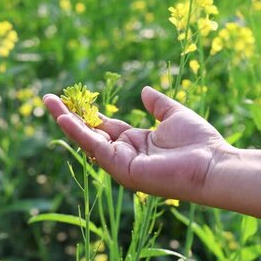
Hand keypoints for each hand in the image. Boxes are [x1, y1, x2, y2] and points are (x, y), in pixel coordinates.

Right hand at [43, 87, 260, 219]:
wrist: (212, 164)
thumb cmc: (200, 143)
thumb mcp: (174, 115)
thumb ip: (158, 104)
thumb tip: (143, 90)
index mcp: (138, 142)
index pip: (105, 126)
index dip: (88, 112)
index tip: (71, 98)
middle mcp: (127, 154)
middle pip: (92, 133)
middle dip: (70, 116)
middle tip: (48, 98)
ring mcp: (123, 164)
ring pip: (89, 140)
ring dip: (68, 122)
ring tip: (49, 103)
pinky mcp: (124, 170)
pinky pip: (97, 149)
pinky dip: (80, 134)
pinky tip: (65, 118)